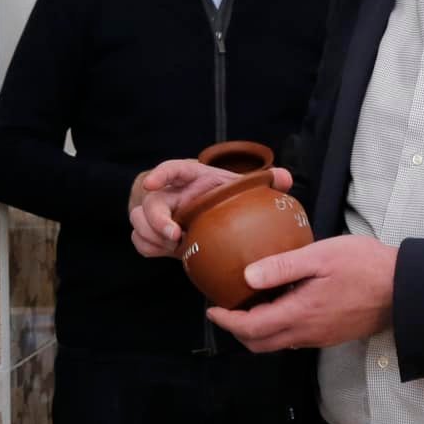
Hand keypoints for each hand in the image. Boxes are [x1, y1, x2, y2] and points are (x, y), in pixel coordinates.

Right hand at [127, 157, 293, 258]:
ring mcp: (158, 214)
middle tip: (175, 237)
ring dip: (152, 237)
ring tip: (175, 248)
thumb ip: (264, 181)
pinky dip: (149, 248)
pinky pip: (140, 241)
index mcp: (191, 177)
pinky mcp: (154, 233)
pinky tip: (169, 253)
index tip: (152, 184)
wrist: (203, 208)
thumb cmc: (222, 194)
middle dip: (156, 221)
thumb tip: (285, 178)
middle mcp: (170, 193)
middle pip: (149, 203)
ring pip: (138, 222)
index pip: (172, 169)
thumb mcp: (240, 185)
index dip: (160, 175)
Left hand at [205, 236, 397, 351]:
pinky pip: (296, 338)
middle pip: (260, 344)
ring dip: (258, 330)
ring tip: (250, 304)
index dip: (226, 322)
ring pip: (278, 343)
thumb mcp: (320, 256)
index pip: (251, 329)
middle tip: (226, 309)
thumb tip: (247, 277)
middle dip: (238, 331)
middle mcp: (307, 333)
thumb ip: (282, 267)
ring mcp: (320, 337)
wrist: (405, 289)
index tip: (212, 309)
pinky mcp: (332, 335)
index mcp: (300, 313)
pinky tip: (281, 304)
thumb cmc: (365, 266)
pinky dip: (278, 327)